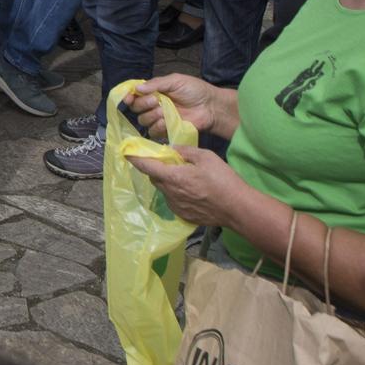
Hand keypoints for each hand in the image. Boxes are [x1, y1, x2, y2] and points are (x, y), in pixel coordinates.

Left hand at [126, 146, 247, 228]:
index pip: (146, 166)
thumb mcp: (206, 157)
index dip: (135, 158)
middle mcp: (170, 194)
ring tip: (187, 178)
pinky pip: (174, 201)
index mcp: (173, 177)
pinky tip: (193, 192)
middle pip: (155, 178)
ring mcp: (176, 207)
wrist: (238, 209)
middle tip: (170, 162)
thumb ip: (185, 151)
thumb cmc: (223, 180)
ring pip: (164, 190)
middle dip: (157, 169)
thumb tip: (171, 148)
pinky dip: (177, 194)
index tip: (127, 152)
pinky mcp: (184, 216)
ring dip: (169, 182)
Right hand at [130, 72, 224, 137]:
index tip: (128, 98)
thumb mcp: (175, 81)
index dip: (128, 96)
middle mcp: (154, 105)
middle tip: (156, 101)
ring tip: (165, 112)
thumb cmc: (195, 90)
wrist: (210, 107)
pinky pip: (153, 131)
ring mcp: (159, 118)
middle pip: (136, 108)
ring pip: (143, 120)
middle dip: (144, 104)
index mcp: (154, 91)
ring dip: (152, 115)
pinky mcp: (166, 130)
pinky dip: (158, 126)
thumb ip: (156, 84)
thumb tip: (136, 88)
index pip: (135, 94)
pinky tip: (166, 121)